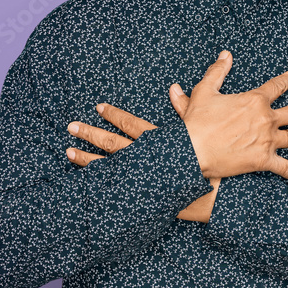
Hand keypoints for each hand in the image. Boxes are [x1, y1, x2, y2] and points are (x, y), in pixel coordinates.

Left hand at [64, 102, 218, 221]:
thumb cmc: (213, 164)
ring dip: (86, 159)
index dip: (114, 115)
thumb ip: (186, 108)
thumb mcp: (199, 133)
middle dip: (90, 134)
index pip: (131, 125)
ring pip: (107, 168)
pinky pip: (113, 190)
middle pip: (112, 144)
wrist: (219, 199)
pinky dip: (98, 185)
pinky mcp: (141, 199)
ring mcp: (141, 180)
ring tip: (68, 151)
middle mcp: (145, 160)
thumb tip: (174, 88)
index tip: (99, 107)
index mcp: (158, 142)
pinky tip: (83, 183)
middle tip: (71, 126)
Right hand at [172, 50, 287, 183]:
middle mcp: (266, 119)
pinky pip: (287, 169)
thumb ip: (218, 71)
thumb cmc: (197, 122)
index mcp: (254, 100)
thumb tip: (226, 54)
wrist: (193, 150)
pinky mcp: (264, 160)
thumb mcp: (205, 91)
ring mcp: (268, 140)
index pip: (277, 86)